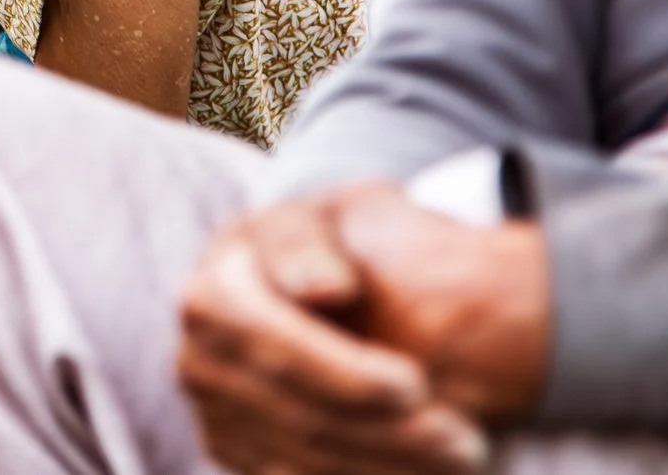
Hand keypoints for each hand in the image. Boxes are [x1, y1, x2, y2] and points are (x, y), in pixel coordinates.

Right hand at [178, 188, 547, 474]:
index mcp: (213, 293)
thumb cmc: (327, 246)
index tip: (417, 386)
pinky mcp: (237, 455)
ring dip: (387, 467)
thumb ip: (310, 243)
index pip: (276, 346)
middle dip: (387, 436)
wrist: (308, 287)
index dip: (345, 375)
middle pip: (297, 417)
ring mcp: (215, 416)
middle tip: (467, 443)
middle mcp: (201, 363)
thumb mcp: (327, 218)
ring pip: (302, 464)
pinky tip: (421, 472)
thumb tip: (322, 289)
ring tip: (464, 458)